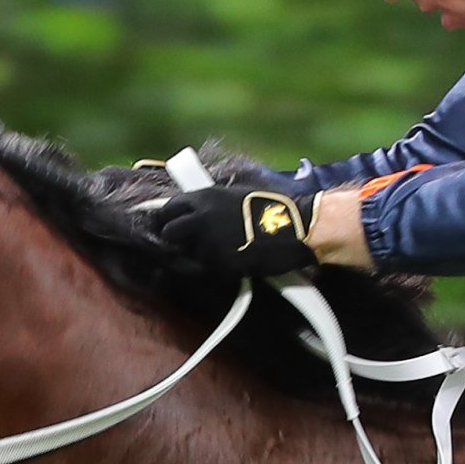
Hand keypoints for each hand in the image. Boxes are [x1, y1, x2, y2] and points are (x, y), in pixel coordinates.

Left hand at [148, 181, 315, 280]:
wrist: (297, 226)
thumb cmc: (271, 207)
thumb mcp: (235, 194)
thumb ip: (210, 203)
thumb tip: (191, 211)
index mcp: (204, 197)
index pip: (168, 209)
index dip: (167, 219)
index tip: (169, 225)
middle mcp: (201, 219)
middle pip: (168, 233)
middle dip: (174, 240)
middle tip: (185, 244)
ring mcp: (208, 243)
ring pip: (188, 255)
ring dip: (197, 255)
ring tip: (221, 251)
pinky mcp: (219, 264)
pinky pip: (208, 269)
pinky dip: (216, 268)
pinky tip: (233, 260)